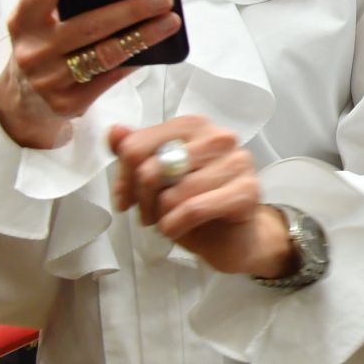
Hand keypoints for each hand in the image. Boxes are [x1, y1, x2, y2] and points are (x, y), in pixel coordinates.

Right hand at [0, 0, 183, 148]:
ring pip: (104, 55)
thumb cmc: (43, 49)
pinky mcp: (67, 103)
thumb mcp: (38, 24)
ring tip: (170, 21)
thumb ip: (64, 3)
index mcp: (22, 22)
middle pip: (88, 26)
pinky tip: (154, 49)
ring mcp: (49, 80)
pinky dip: (135, 61)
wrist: (23, 102)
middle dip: (130, 10)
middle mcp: (33, 51)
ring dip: (142, 37)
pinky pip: (110, 78)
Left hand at [108, 116, 294, 277]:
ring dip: (161, 216)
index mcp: (194, 126)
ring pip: (173, 193)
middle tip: (148, 214)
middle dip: (143, 199)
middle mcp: (218, 137)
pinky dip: (175, 226)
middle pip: (151, 169)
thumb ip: (136, 154)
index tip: (125, 199)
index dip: (123, 177)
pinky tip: (177, 230)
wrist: (234, 237)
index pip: (137, 144)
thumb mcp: (156, 180)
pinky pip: (193, 209)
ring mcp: (237, 162)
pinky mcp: (248, 190)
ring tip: (168, 221)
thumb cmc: (194, 204)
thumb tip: (115, 131)